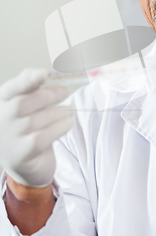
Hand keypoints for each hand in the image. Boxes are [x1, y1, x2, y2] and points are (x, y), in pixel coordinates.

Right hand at [0, 68, 73, 187]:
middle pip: (23, 103)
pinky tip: (68, 123)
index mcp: (1, 103)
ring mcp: (8, 139)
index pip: (11, 89)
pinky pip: (42, 137)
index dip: (27, 80)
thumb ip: (31, 87)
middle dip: (48, 95)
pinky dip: (59, 127)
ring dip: (58, 112)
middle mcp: (0, 120)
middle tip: (65, 91)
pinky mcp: (21, 155)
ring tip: (70, 110)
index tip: (43, 74)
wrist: (25, 162)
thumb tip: (39, 73)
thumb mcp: (28, 105)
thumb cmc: (28, 126)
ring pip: (35, 120)